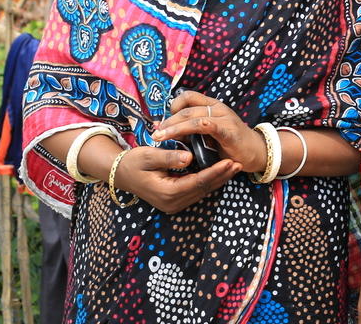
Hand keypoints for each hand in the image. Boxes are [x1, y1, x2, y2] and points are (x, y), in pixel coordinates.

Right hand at [113, 146, 240, 213]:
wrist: (121, 174)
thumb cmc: (133, 162)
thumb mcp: (148, 156)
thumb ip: (169, 157)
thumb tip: (188, 157)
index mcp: (167, 192)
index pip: (198, 181)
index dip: (215, 172)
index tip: (230, 161)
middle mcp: (172, 203)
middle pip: (204, 188)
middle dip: (222, 176)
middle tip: (239, 163)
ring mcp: (175, 204)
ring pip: (203, 191)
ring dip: (219, 179)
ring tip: (235, 166)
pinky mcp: (176, 201)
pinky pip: (197, 191)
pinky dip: (210, 181)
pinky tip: (221, 172)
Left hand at [154, 91, 267, 173]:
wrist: (256, 152)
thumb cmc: (230, 144)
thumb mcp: (208, 134)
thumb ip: (191, 130)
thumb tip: (164, 129)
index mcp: (213, 106)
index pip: (188, 96)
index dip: (174, 106)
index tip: (164, 122)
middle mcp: (218, 108)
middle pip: (187, 108)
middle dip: (168, 120)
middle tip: (155, 133)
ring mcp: (224, 118)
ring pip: (193, 117)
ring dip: (174, 127)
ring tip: (160, 137)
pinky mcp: (228, 130)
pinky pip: (207, 126)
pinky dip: (192, 129)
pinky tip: (180, 136)